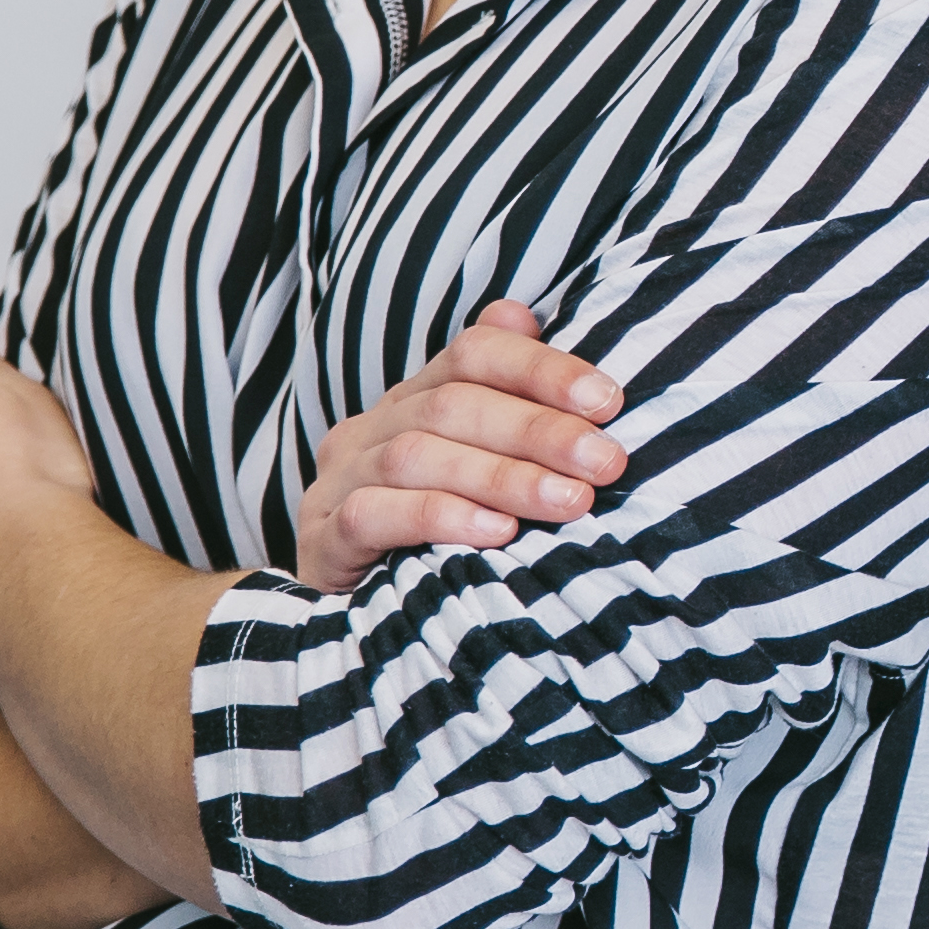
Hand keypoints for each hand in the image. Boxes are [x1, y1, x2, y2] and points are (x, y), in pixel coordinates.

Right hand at [291, 297, 630, 597]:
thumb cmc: (437, 530)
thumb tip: (524, 315)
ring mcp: (338, 481)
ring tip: (570, 501)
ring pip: (416, 455)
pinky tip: (497, 533)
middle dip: (539, 431)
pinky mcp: (320, 539)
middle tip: (605, 462)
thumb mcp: (479, 464)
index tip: (608, 402)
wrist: (349, 614)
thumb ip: (506, 398)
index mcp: (412, 397)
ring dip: (503, 477)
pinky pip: (373, 514)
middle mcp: (370, 428)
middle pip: (453, 404)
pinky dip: (440, 517)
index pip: (474, 352)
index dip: (541, 369)